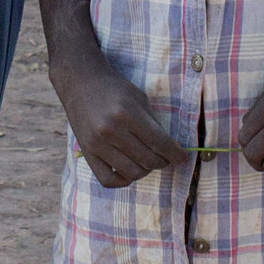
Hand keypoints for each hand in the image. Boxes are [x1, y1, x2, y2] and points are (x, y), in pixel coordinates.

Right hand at [52, 46, 192, 190]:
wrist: (80, 83)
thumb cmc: (114, 88)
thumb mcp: (139, 98)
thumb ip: (154, 123)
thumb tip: (170, 148)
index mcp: (127, 113)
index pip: (160, 142)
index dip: (176, 153)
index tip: (183, 157)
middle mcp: (111, 130)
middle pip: (148, 160)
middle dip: (163, 161)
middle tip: (165, 157)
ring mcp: (97, 144)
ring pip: (132, 173)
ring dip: (146, 170)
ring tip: (147, 161)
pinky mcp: (87, 153)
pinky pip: (108, 180)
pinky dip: (123, 180)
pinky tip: (129, 170)